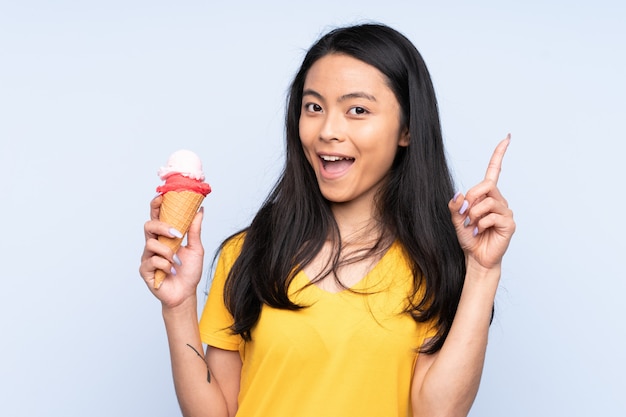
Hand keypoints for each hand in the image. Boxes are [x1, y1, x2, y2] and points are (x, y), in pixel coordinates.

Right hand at [139, 195, 204, 307]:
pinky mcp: (145, 270)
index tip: (163, 197)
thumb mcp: (196, 248)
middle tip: (177, 234)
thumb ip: (195, 230)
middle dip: (162, 226)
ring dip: (167, 251)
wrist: (186, 294)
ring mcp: (148, 256)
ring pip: (150, 243)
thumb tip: (200, 210)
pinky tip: (171, 271)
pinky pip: (151, 261)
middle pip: (149, 225)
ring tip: (177, 261)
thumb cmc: (189, 271)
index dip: (157, 205)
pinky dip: (165, 265)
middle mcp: (154, 244)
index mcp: (165, 236)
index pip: (157, 216)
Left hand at [449, 135, 515, 269]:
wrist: (476, 258)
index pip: (494, 171)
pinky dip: (480, 224)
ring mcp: (505, 212)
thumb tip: (459, 194)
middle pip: (486, 185)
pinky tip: (480, 232)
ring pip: (487, 202)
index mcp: (486, 196)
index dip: (499, 154)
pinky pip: (491, 216)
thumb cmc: (468, 237)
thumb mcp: (456, 219)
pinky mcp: (509, 224)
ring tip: (473, 226)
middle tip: (466, 213)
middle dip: (471, 198)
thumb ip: (455, 206)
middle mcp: (499, 200)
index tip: (507, 138)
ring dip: (474, 214)